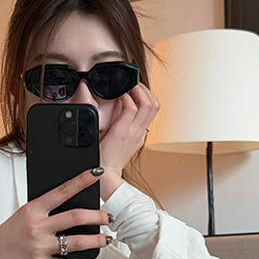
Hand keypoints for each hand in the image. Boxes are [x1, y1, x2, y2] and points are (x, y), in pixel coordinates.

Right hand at [0, 169, 109, 258]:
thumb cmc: (7, 236)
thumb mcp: (24, 216)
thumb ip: (45, 212)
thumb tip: (71, 209)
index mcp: (33, 209)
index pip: (62, 190)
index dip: (82, 180)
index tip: (96, 173)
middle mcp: (37, 226)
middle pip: (76, 217)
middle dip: (98, 216)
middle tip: (108, 217)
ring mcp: (40, 247)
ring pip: (77, 242)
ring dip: (96, 240)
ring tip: (105, 239)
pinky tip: (73, 258)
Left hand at [98, 83, 159, 198]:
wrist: (104, 174)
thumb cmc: (106, 159)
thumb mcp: (118, 143)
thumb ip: (122, 130)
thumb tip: (118, 115)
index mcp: (140, 135)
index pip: (152, 111)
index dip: (146, 96)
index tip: (136, 90)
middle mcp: (140, 132)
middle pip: (155, 105)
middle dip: (145, 89)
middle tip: (133, 84)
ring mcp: (133, 131)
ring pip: (148, 104)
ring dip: (138, 90)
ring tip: (129, 86)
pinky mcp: (123, 131)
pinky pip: (131, 108)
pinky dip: (126, 98)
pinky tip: (119, 97)